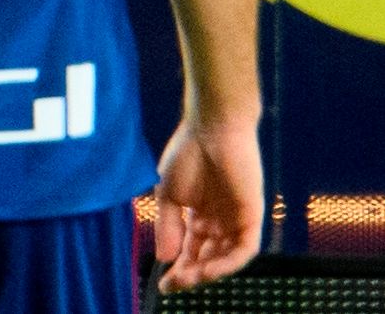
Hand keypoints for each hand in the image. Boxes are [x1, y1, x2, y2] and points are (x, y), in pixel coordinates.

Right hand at [154, 117, 262, 292]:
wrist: (211, 129)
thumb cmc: (187, 154)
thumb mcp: (168, 194)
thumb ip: (167, 226)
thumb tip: (164, 258)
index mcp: (199, 215)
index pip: (190, 249)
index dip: (177, 268)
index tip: (162, 284)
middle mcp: (219, 221)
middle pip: (207, 258)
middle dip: (191, 275)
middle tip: (174, 286)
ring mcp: (236, 220)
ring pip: (225, 258)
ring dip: (208, 272)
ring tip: (189, 279)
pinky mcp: (252, 216)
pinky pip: (243, 249)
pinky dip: (227, 263)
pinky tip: (208, 269)